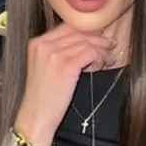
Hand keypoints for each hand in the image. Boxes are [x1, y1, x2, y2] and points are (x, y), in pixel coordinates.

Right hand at [15, 24, 115, 145]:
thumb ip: (57, 53)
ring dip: (100, 50)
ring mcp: (54, 54)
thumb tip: (82, 44)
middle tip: (109, 46)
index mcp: (36, 43)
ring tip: (106, 60)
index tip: (97, 38)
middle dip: (97, 39)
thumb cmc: (42, 98)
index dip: (85, 31)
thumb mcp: (44, 69)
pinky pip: (90, 52)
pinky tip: (99, 66)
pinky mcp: (66, 65)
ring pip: (86, 42)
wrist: (36, 117)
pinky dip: (98, 58)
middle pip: (77, 32)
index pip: (66, 27)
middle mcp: (43, 44)